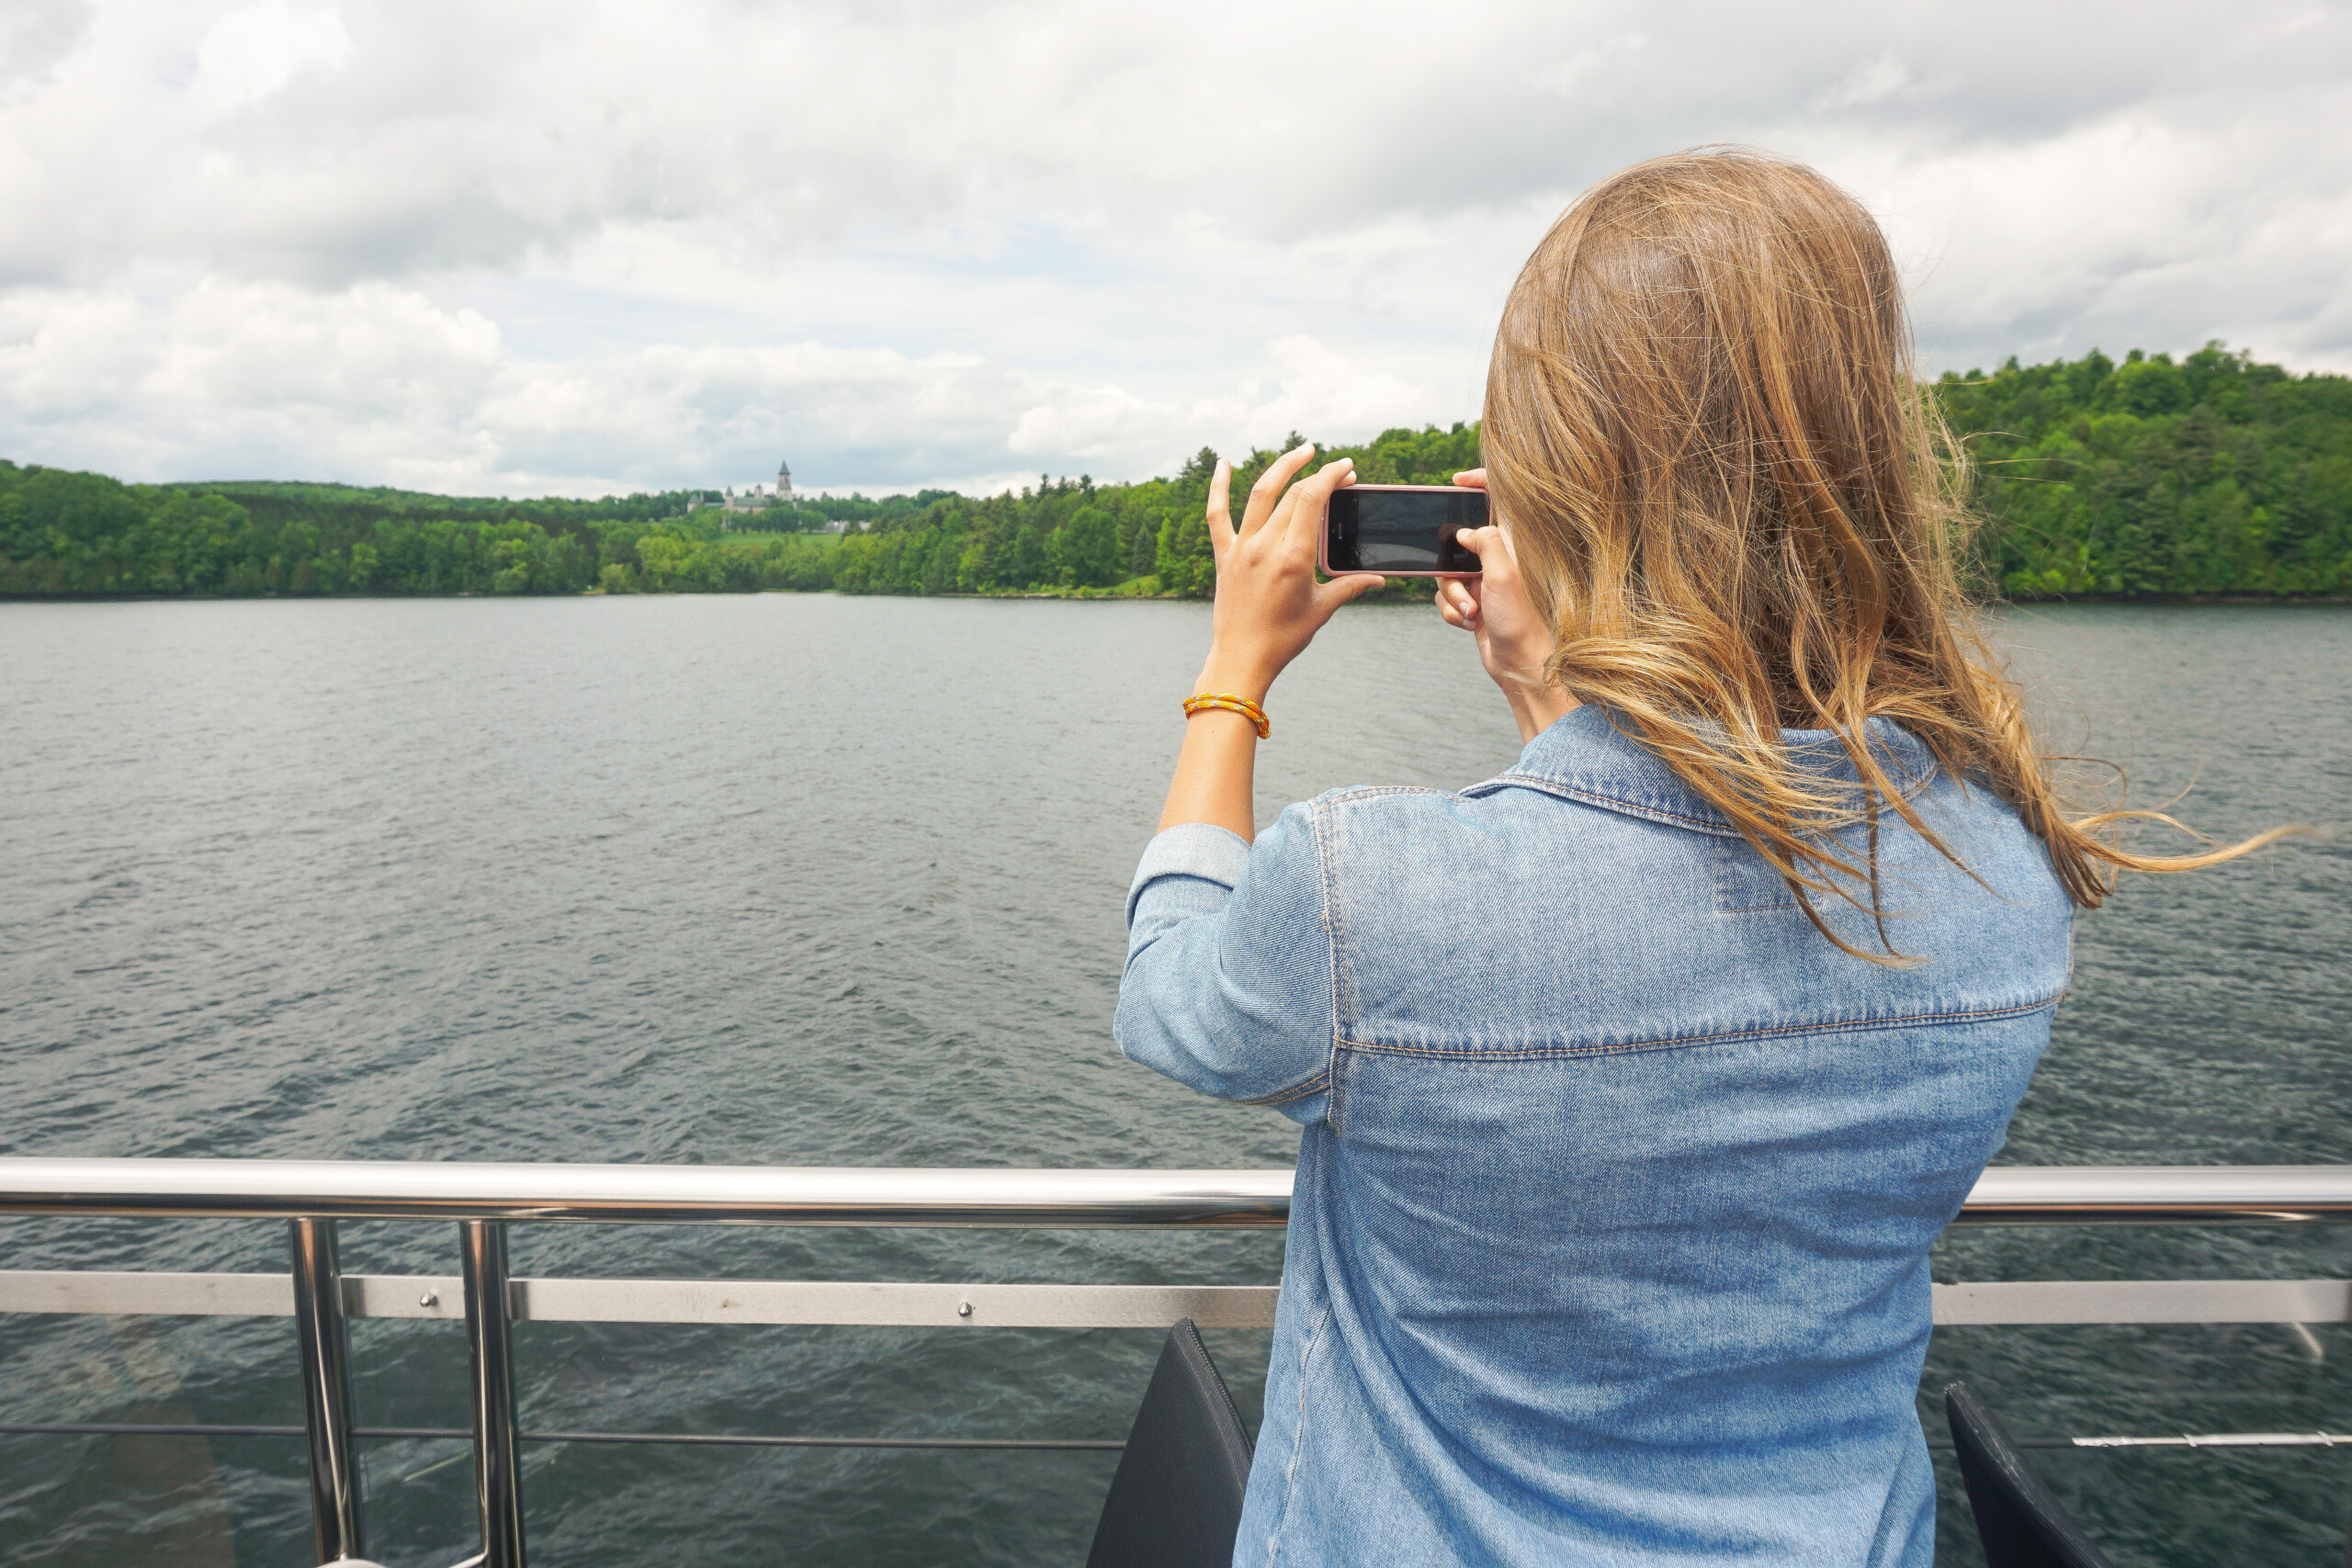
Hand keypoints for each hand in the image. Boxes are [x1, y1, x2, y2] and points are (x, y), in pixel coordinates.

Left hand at [1196, 445, 1385, 699]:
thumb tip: (1378, 578)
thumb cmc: (1284, 638)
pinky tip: (1223, 463)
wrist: (1242, 659)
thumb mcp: (1322, 610)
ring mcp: (1242, 548)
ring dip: (1282, 466)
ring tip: (1302, 452)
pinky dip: (1218, 487)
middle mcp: (1265, 546)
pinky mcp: (1224, 555)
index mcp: (1294, 557)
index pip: (1313, 499)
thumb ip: (1350, 586)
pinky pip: (1217, 514)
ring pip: (1260, 493)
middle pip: (1293, 494)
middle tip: (1338, 474)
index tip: (1346, 468)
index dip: (1331, 476)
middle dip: (1320, 477)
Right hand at [1435, 469, 1578, 741]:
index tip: (1457, 481)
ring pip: (1449, 571)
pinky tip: (1469, 623)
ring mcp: (1488, 579)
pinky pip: (1449, 594)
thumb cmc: (1523, 621)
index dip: (1480, 481)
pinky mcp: (1477, 600)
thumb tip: (1465, 532)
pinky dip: (1452, 609)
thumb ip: (1483, 541)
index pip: (1500, 498)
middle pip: (1461, 538)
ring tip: (1471, 612)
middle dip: (1450, 563)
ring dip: (1452, 594)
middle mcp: (1503, 557)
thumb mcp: (1501, 573)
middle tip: (1461, 579)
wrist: (1522, 667)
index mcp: (1515, 543)